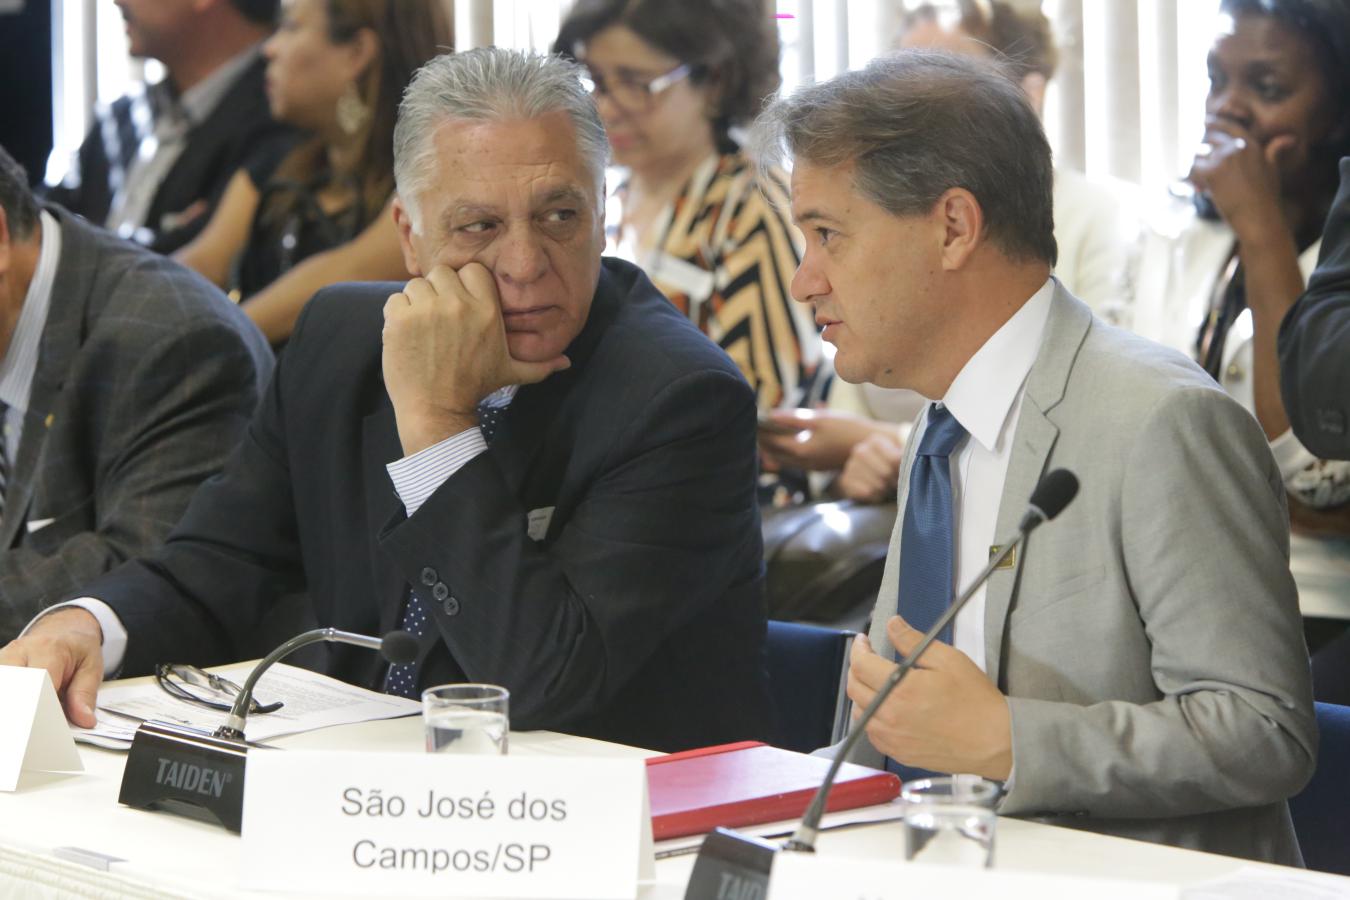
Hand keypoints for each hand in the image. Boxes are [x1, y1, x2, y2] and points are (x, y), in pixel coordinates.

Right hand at [0, 608, 103, 727]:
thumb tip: (84, 720)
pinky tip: (26, 718)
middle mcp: (20, 651)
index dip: (40, 711)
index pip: (38, 684)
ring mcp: (3, 658)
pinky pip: (2, 682)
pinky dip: (11, 705)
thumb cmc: (77, 649)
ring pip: (5, 686)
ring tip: (31, 732)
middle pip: (14, 688)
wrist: (63, 629)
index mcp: (48, 649)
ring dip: (15, 710)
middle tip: (35, 740)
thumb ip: (85, 693)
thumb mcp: (91, 666)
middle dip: (24, 715)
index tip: (44, 734)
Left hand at [382, 263, 569, 453]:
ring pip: (417, 285)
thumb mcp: (512, 373)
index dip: (464, 284)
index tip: (460, 304)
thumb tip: (566, 363)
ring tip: (423, 328)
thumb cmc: (474, 389)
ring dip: (417, 302)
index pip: (472, 270)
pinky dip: (397, 314)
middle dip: (440, 291)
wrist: (436, 411)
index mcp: (487, 310)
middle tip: (439, 318)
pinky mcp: (400, 320)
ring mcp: (427, 311)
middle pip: (442, 273)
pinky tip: (407, 335)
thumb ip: (540, 364)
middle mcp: (458, 305)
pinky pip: (395, 300)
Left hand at [758, 409, 888, 471]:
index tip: (753, 419)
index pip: (771, 441)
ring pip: (783, 460)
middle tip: (754, 426)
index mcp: (801, 451)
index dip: (760, 430)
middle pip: (773, 454)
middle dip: (762, 441)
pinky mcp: (817, 466)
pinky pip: (793, 461)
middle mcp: (802, 463)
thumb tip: (771, 414)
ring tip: (765, 433)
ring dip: (772, 448)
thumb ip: (793, 418)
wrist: (871, 445)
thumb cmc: (846, 428)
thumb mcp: (819, 418)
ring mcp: (810, 467)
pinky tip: (784, 440)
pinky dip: (785, 452)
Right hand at [837, 432, 904, 501]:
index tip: (903, 472)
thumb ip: (908, 454)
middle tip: (895, 482)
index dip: (902, 470)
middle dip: (894, 481)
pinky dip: (875, 496)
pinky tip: (876, 492)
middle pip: (886, 473)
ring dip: (885, 490)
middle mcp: (860, 451)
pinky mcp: (845, 481)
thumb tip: (915, 459)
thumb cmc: (891, 462)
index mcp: (876, 441)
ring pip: (876, 485)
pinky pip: (866, 493)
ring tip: (886, 486)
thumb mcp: (900, 451)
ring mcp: (851, 466)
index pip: (895, 460)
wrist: (868, 468)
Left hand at [847, 616, 1011, 778]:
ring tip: (877, 682)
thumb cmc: (976, 701)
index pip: (861, 664)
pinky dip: (871, 717)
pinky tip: (886, 708)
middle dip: (857, 667)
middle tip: (868, 657)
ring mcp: (892, 738)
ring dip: (862, 693)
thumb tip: (893, 624)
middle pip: (854, 687)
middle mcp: (889, 716)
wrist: (995, 742)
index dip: (859, 648)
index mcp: (900, 689)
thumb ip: (913, 641)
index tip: (864, 641)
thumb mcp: (948, 660)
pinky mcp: (899, 753)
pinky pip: (872, 733)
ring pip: (859, 712)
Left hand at [1188, 119, 1294, 237]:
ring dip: (1195, 166)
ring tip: (1199, 181)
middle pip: (1208, 136)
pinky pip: (1192, 170)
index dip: (1214, 124)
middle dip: (1200, 148)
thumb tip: (1291, 138)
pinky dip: (1192, 180)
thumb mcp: (1272, 169)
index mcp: (1251, 144)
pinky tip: (1199, 190)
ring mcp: (1224, 159)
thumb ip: (1275, 151)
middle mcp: (1237, 147)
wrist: (1259, 217)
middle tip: (1199, 163)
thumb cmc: (1266, 196)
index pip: (1228, 126)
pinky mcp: (1212, 173)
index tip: (1204, 124)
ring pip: (1197, 153)